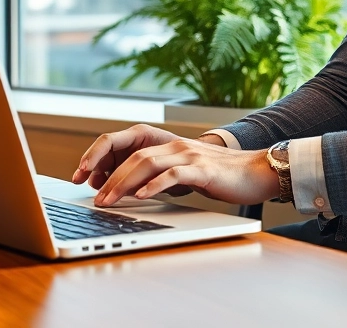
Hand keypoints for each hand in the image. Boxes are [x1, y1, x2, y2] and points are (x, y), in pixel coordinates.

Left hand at [92, 135, 279, 207]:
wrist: (258, 171)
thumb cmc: (222, 177)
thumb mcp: (187, 173)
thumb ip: (164, 175)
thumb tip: (134, 191)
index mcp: (170, 146)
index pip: (130, 148)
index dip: (107, 161)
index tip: (88, 180)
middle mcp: (177, 146)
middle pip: (134, 156)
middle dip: (111, 178)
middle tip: (96, 199)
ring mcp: (190, 156)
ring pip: (148, 163)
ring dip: (125, 182)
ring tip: (110, 200)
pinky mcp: (203, 170)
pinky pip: (174, 175)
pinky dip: (155, 185)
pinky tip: (141, 196)